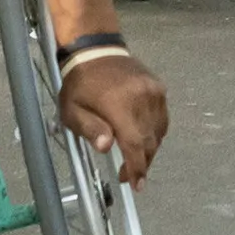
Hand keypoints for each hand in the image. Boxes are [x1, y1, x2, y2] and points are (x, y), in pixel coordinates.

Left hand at [58, 51, 169, 185]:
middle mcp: (143, 98)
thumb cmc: (80, 84)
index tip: (137, 185)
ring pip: (158, 131)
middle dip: (143, 162)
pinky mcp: (159, 87)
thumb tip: (107, 148)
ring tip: (137, 159)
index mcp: (120, 105)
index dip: (137, 167)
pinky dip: (156, 132)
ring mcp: (154, 91)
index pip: (135, 143)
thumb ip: (90, 130)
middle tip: (130, 176)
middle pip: (150, 140)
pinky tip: (145, 138)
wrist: (96, 50)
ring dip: (150, 149)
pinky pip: (162, 117)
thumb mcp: (72, 110)